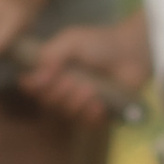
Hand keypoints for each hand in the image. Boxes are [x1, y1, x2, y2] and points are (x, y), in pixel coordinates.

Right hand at [22, 14, 153, 123]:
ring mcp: (82, 103)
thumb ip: (51, 53)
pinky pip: (87, 122)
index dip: (32, 87)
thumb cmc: (100, 42)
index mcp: (55, 72)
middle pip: (48, 102)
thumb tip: (34, 73)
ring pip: (67, 113)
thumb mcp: (71, 41)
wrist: (131, 52)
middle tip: (70, 81)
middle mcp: (65, 90)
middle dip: (57, 93)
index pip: (35, 87)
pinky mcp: (100, 114)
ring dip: (74, 102)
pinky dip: (90, 113)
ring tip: (88, 89)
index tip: (34, 82)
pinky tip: (98, 103)